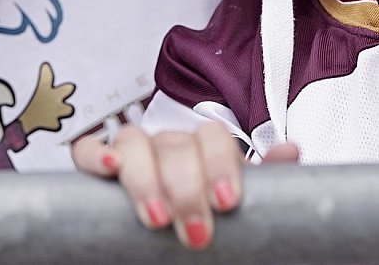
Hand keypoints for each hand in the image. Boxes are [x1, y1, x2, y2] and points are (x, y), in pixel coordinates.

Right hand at [72, 123, 298, 249]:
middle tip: (196, 232)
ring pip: (133, 142)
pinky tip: (108, 168)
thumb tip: (291, 151)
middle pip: (174, 144)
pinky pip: (87, 149)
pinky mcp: (97, 165)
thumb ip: (266, 181)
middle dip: (186, 188)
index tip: (226, 203)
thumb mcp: (240, 204)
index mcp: (205, 148)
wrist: (181, 242)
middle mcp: (168, 144)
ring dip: (144, 177)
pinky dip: (94, 154)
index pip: (213, 136)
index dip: (220, 164)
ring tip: (156, 218)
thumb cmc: (209, 217)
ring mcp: (132, 151)